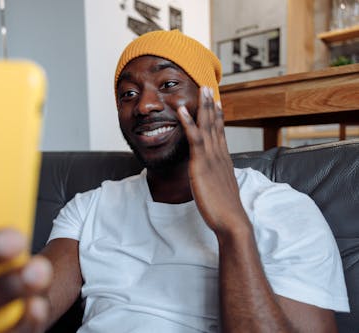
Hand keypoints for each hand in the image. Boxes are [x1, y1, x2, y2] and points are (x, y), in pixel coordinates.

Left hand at [177, 86, 249, 235]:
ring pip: (208, 126)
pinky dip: (189, 122)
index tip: (216, 102)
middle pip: (216, 125)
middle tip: (209, 88)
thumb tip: (213, 176)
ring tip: (201, 89)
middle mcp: (220, 155)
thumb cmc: (225, 209)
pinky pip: (195, 138)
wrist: (231, 221)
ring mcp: (212, 158)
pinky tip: (183, 110)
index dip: (218, 116)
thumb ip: (216, 178)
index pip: (221, 133)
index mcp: (224, 160)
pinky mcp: (202, 164)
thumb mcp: (220, 189)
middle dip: (212, 105)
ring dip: (204, 106)